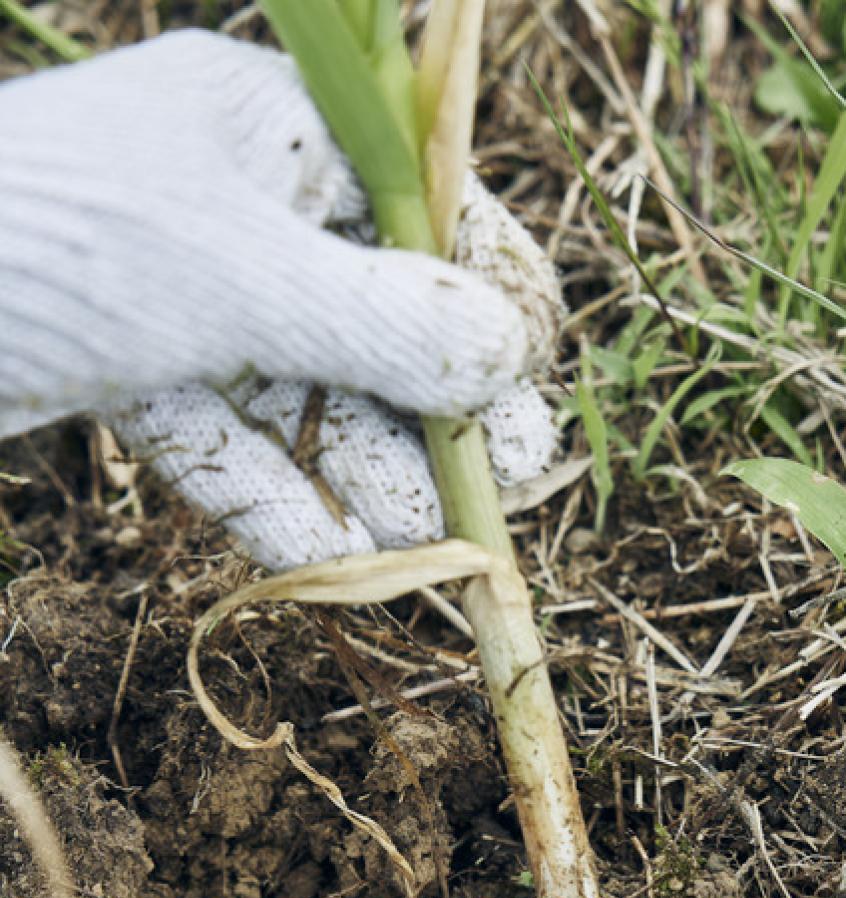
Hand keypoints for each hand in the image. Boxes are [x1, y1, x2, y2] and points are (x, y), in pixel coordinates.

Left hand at [0, 31, 561, 570]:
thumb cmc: (50, 237)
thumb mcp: (238, 280)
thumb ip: (379, 321)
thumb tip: (507, 352)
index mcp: (268, 128)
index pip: (417, 208)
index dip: (484, 294)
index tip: (535, 380)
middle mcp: (232, 203)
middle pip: (368, 313)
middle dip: (434, 407)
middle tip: (505, 489)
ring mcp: (176, 289)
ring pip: (299, 389)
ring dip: (364, 472)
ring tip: (433, 551)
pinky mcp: (125, 367)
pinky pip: (221, 435)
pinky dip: (272, 497)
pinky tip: (333, 561)